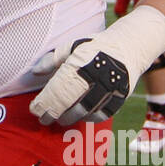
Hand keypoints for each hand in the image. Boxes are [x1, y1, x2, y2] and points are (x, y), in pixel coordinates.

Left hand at [28, 5, 164, 125]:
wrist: (130, 46)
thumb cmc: (95, 46)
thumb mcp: (73, 46)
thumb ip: (52, 59)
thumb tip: (35, 72)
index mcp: (80, 63)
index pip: (57, 88)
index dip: (45, 102)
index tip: (34, 110)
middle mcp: (95, 77)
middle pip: (69, 102)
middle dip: (53, 113)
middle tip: (44, 120)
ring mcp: (109, 88)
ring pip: (85, 111)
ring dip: (70, 118)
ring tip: (60, 119)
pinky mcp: (120, 96)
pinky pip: (102, 114)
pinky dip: (89, 118)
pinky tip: (80, 118)